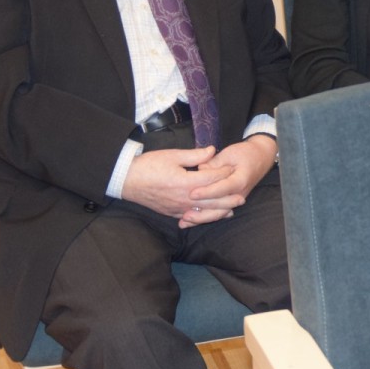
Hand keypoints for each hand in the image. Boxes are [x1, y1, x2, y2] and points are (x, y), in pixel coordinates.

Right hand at [122, 145, 241, 219]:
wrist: (127, 180)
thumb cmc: (149, 165)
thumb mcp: (172, 155)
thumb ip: (195, 155)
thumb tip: (212, 150)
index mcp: (185, 182)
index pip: (211, 179)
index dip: (223, 172)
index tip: (233, 167)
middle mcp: (183, 198)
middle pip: (211, 200)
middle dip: (228, 198)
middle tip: (243, 196)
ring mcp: (177, 208)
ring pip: (203, 213)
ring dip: (219, 211)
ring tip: (232, 210)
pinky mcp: (171, 213)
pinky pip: (191, 218)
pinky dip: (203, 218)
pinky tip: (210, 216)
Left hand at [179, 134, 277, 228]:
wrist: (261, 157)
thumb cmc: (245, 153)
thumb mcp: (230, 153)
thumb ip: (214, 163)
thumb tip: (199, 169)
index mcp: (240, 180)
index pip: (222, 189)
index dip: (207, 192)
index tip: (192, 193)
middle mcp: (239, 194)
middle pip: (220, 207)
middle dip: (201, 211)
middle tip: (184, 213)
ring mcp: (235, 199)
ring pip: (218, 214)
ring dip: (201, 218)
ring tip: (184, 220)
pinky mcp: (230, 202)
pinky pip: (218, 213)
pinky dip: (204, 217)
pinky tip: (190, 221)